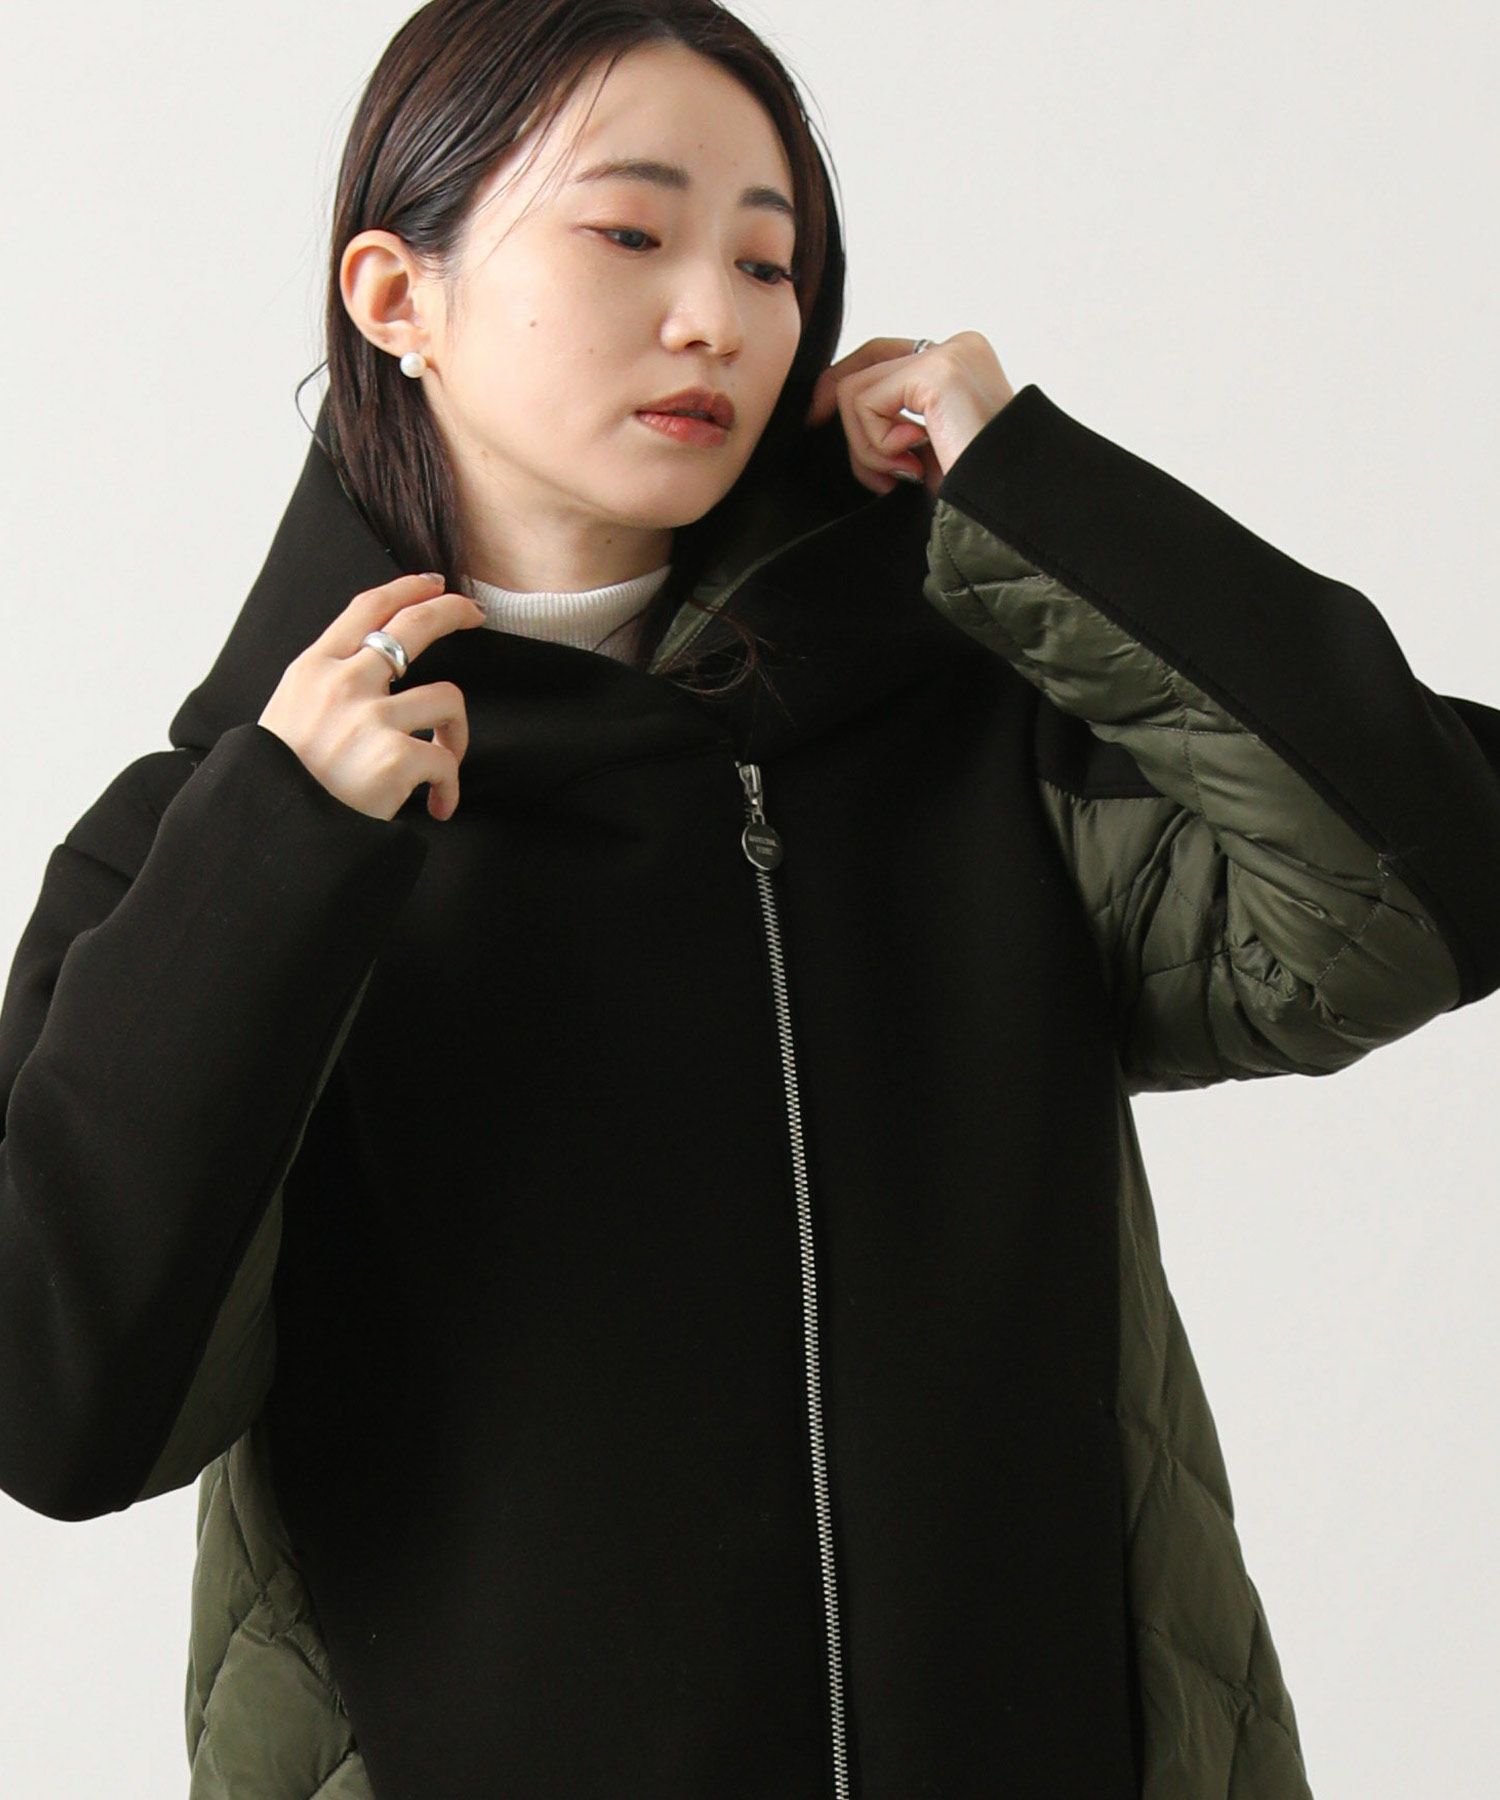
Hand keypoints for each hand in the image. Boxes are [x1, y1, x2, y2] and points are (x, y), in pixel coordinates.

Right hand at [258, 572, 485, 822]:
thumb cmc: (281, 785)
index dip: (406, 588)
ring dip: (456, 734)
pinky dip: (448, 788)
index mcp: (311, 670)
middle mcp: (342, 683)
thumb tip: (370, 672)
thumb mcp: (287, 717)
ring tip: (441, 768)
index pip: (366, 609)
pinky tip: (435, 807)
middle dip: (452, 611)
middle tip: (475, 614)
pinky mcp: (396, 757)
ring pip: (448, 698)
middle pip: (414, 625)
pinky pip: (446, 760)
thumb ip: (326, 690)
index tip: (433, 584)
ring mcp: (370, 718)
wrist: (274, 838)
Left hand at [803, 331, 1015, 496]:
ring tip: (905, 475)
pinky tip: (912, 467)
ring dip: (867, 448)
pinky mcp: (938, 373)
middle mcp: (959, 348)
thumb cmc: (975, 494)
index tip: (817, 419)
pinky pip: (863, 403)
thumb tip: (833, 407)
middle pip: (867, 360)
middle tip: (864, 465)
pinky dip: (874, 446)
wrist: (1012, 514)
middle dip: (844, 412)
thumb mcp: (928, 450)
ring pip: (857, 389)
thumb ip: (895, 422)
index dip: (844, 384)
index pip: (885, 355)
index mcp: (963, 364)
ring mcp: (949, 355)